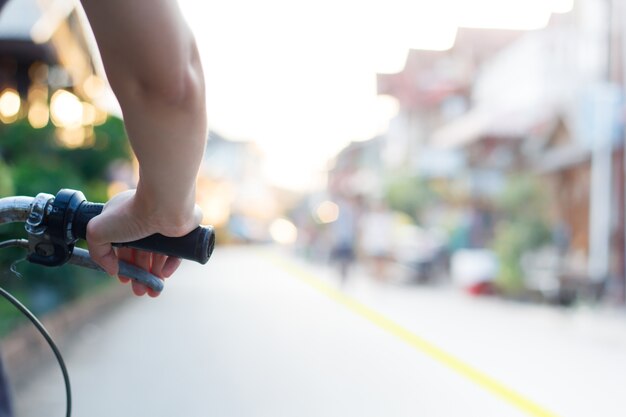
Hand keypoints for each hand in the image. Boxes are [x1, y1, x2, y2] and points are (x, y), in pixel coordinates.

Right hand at [86, 189, 201, 296]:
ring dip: (153, 275)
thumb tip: (112, 269)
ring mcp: (164, 225)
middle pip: (141, 253)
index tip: (123, 279)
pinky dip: (169, 265)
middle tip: (139, 292)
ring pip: (159, 255)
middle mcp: (144, 220)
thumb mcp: (98, 232)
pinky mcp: (181, 231)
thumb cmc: (131, 213)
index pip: (122, 245)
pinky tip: (163, 275)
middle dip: (138, 275)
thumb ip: (98, 252)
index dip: (122, 264)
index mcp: (123, 217)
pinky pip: (176, 252)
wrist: (165, 205)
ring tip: (152, 292)